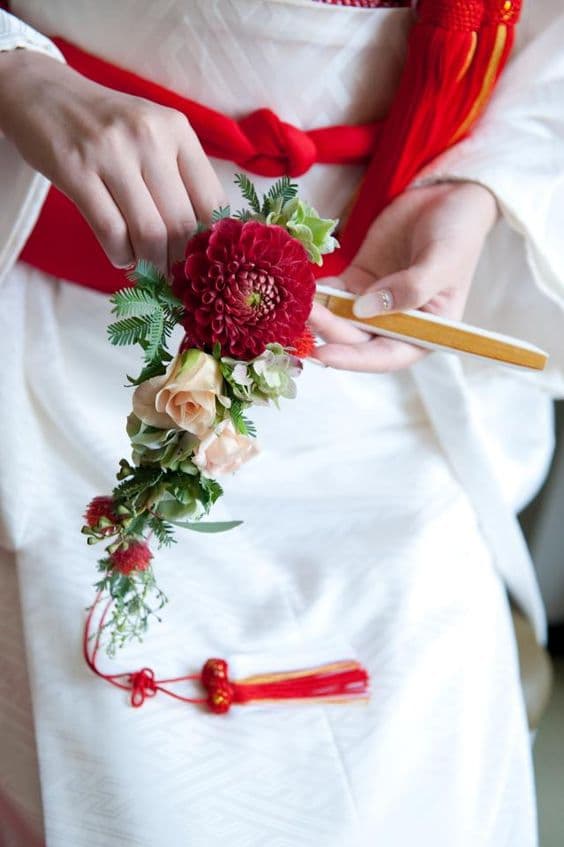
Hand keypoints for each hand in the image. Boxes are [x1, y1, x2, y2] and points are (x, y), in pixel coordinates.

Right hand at [0, 49, 225, 271]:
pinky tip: (122, 256)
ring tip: (149, 269)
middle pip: (182, 224)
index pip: (212, 202)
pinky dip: (121, 256)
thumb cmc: (108, 126)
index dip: (209, 243)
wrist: (45, 93)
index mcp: (177, 130)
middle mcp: (149, 136)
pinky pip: (111, 231)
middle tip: (174, 276)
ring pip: (149, 233)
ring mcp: (111, 152)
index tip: (200, 261)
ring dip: (151, 263)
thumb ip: (181, 177)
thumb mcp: (154, 135)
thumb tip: (203, 242)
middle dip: (179, 261)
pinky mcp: (76, 170)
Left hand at [310, 181, 497, 371]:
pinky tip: (300, 285)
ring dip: (318, 313)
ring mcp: (373, 304)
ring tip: (295, 301)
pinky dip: (316, 292)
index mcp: (424, 332)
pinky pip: (332, 293)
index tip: (324, 354)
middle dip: (329, 329)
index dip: (354, 359)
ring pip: (339, 319)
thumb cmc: (458, 233)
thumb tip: (365, 310)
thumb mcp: (443, 261)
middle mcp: (395, 325)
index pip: (386, 356)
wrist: (449, 195)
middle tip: (304, 313)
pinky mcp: (357, 281)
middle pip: (355, 339)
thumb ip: (412, 288)